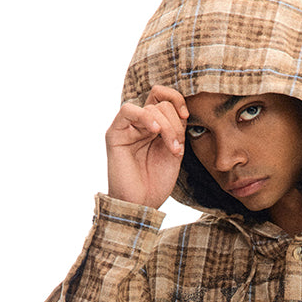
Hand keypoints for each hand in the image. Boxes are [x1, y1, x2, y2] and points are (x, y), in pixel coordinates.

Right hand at [105, 85, 189, 208]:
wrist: (141, 204)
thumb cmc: (156, 182)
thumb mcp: (174, 151)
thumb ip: (176, 128)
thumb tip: (180, 108)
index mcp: (154, 127)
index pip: (163, 98)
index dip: (177, 100)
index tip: (186, 116)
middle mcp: (140, 125)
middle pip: (161, 104)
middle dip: (175, 125)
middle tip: (177, 149)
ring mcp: (127, 128)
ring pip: (150, 107)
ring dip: (167, 127)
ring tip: (172, 149)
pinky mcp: (115, 134)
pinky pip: (127, 110)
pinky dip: (145, 117)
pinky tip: (155, 132)